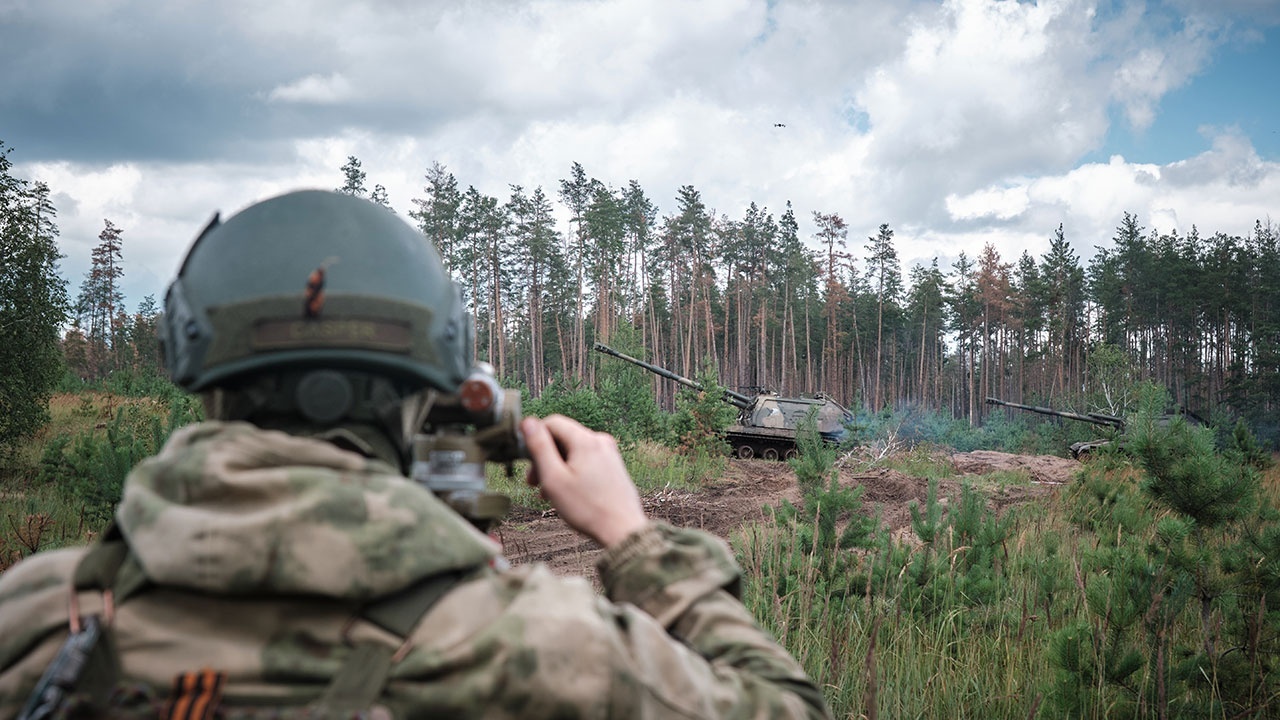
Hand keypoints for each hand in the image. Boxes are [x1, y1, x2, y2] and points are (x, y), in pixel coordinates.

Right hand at [520, 414, 648, 547]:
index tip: (527, 461)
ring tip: (548, 492)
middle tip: (533, 482)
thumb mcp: (554, 478)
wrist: (622, 530)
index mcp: (586, 440)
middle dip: (545, 457)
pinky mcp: (613, 466)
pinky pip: (586, 461)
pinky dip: (572, 472)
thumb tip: (528, 422)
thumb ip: (539, 447)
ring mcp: (609, 453)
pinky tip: (566, 493)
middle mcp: (600, 441)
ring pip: (574, 451)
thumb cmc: (587, 508)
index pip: (552, 423)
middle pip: (563, 438)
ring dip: (557, 467)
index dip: (535, 438)